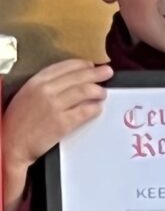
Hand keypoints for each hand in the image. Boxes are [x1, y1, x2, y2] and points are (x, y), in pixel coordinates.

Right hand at [2, 59, 112, 210]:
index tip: (91, 65)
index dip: (82, 65)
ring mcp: (55, 106)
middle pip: (79, 77)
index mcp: (36, 81)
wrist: (11, 145)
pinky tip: (98, 108)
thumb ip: (45, 85)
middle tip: (108, 73)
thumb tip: (69, 80)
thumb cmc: (17, 121)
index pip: (65, 66)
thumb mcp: (26, 94)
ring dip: (98, 91)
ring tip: (103, 93)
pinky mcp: (62, 123)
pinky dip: (94, 108)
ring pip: (85, 92)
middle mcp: (46, 90)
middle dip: (96, 74)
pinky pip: (84, 111)